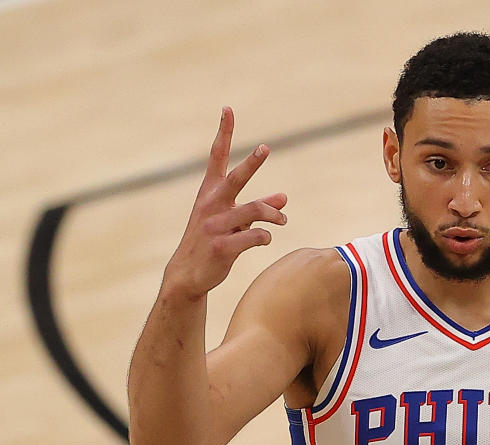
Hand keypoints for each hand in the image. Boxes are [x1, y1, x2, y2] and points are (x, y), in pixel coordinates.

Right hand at [163, 106, 287, 299]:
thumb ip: (258, 207)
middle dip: (252, 163)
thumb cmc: (213, 241)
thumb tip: (284, 198)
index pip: (217, 156)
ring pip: (254, 211)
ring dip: (273, 214)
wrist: (189, 274)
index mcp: (210, 192)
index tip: (228, 109)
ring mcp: (216, 225)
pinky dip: (265, 237)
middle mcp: (212, 204)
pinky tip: (265, 240)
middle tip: (266, 148)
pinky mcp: (222, 247)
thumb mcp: (233, 220)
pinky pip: (254, 237)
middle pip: (236, 178)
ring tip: (283, 220)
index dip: (224, 132)